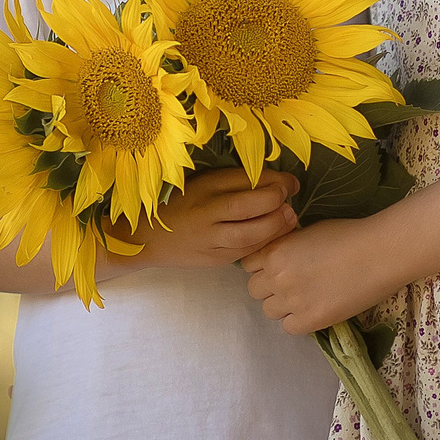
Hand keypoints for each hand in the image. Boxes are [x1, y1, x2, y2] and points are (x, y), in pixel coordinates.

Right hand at [129, 168, 298, 270]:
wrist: (148, 238)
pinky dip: (264, 244)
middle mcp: (205, 212)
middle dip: (275, 202)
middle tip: (291, 199)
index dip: (274, 180)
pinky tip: (275, 236)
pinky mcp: (213, 259)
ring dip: (275, 226)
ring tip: (289, 218)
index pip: (243, 179)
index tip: (290, 181)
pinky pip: (244, 252)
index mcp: (204, 186)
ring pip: (248, 235)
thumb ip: (235, 181)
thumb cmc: (181, 202)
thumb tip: (277, 181)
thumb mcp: (203, 182)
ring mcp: (208, 240)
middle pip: (246, 207)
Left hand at [239, 218, 389, 334]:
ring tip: (305, 297)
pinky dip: (298, 320)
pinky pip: (289, 327)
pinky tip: (314, 308)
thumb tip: (279, 256)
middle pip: (255, 290)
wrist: (378, 253)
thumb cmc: (349, 234)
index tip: (277, 267)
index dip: (262, 266)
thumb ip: (286, 246)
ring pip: (269, 311)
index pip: (248, 265)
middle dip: (269, 286)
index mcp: (275, 251)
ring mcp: (292, 301)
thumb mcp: (307, 231)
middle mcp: (277, 277)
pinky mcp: (310, 321)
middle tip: (292, 283)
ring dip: (282, 305)